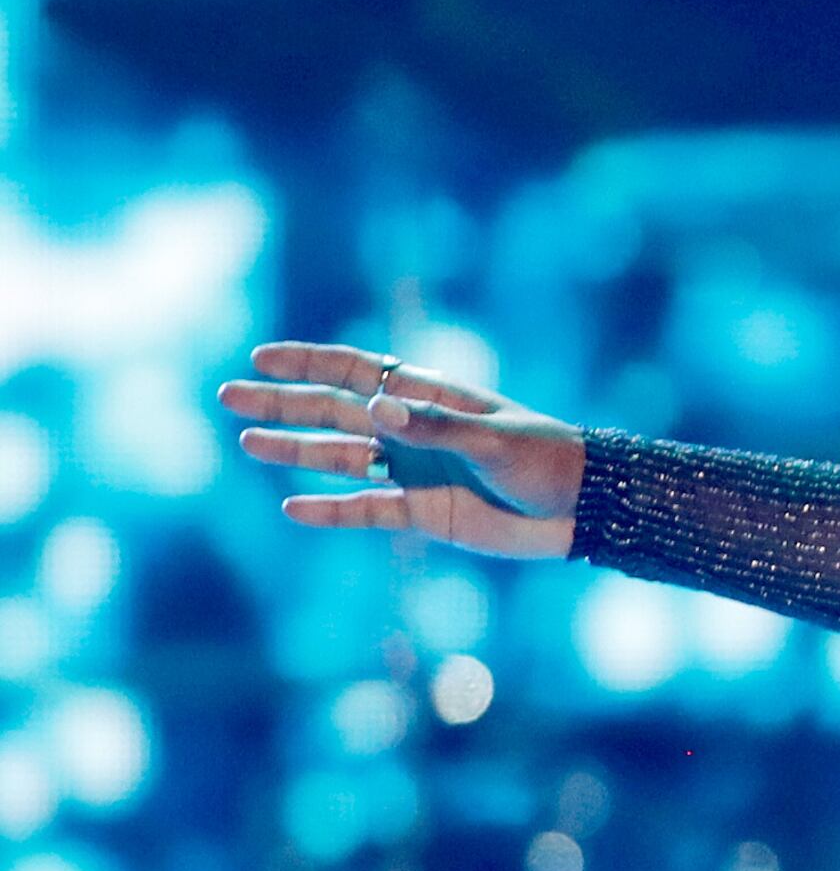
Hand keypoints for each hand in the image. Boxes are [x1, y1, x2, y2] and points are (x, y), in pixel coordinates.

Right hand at [219, 342, 585, 559]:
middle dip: (283, 403)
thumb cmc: (546, 461)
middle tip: (228, 397)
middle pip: (334, 412)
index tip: (262, 357)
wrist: (581, 511)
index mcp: (430, 398)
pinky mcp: (422, 513)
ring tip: (247, 442)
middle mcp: (413, 430)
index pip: (359, 371)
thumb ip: (433, 426)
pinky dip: (330, 511)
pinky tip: (292, 508)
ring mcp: (414, 471)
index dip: (310, 362)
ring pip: (340, 459)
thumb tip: (374, 406)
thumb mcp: (493, 441)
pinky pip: (365, 510)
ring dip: (294, 451)